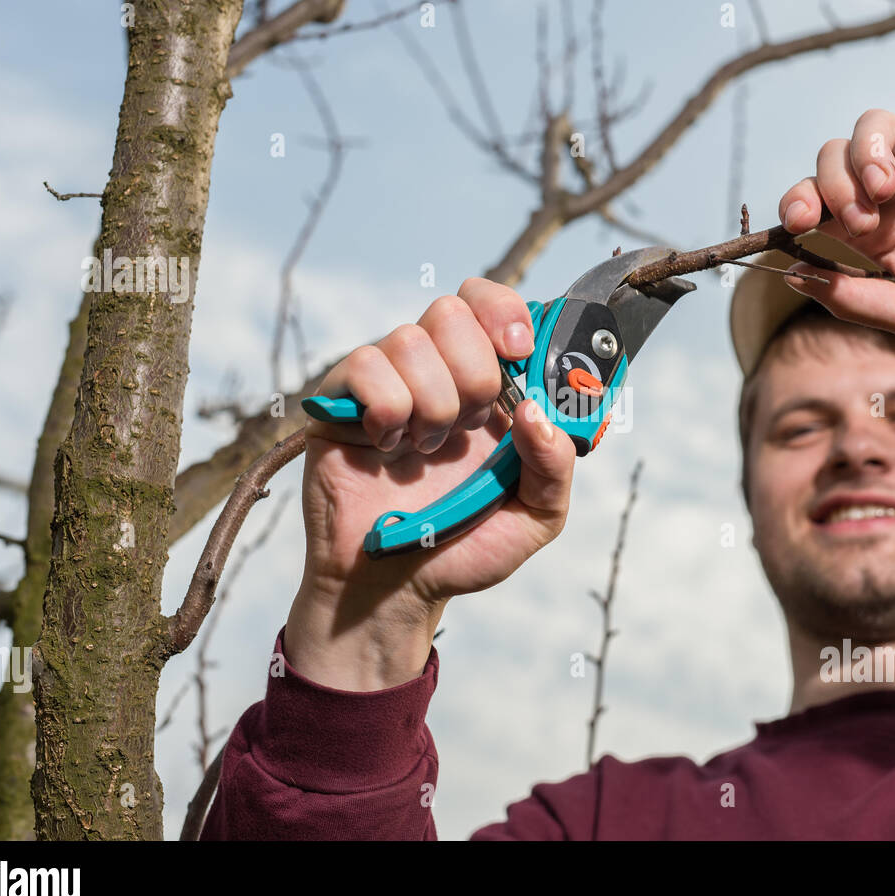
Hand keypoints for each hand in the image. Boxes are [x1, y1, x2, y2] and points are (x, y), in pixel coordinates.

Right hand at [285, 279, 576, 690]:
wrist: (395, 590)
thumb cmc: (462, 547)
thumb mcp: (535, 517)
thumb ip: (555, 465)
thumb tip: (535, 410)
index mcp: (487, 386)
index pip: (490, 305)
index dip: (504, 312)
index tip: (518, 352)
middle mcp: (436, 374)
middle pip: (452, 310)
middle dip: (472, 371)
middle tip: (466, 425)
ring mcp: (386, 383)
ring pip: (410, 340)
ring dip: (430, 405)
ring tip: (424, 450)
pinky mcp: (339, 400)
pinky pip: (363, 365)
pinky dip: (386, 410)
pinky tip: (386, 448)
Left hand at [777, 90, 894, 351]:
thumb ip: (854, 298)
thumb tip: (793, 275)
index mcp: (870, 232)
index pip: (813, 202)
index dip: (797, 203)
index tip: (798, 223)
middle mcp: (892, 191)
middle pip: (833, 157)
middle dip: (833, 183)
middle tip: (862, 218)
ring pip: (874, 124)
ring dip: (868, 152)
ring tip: (887, 190)